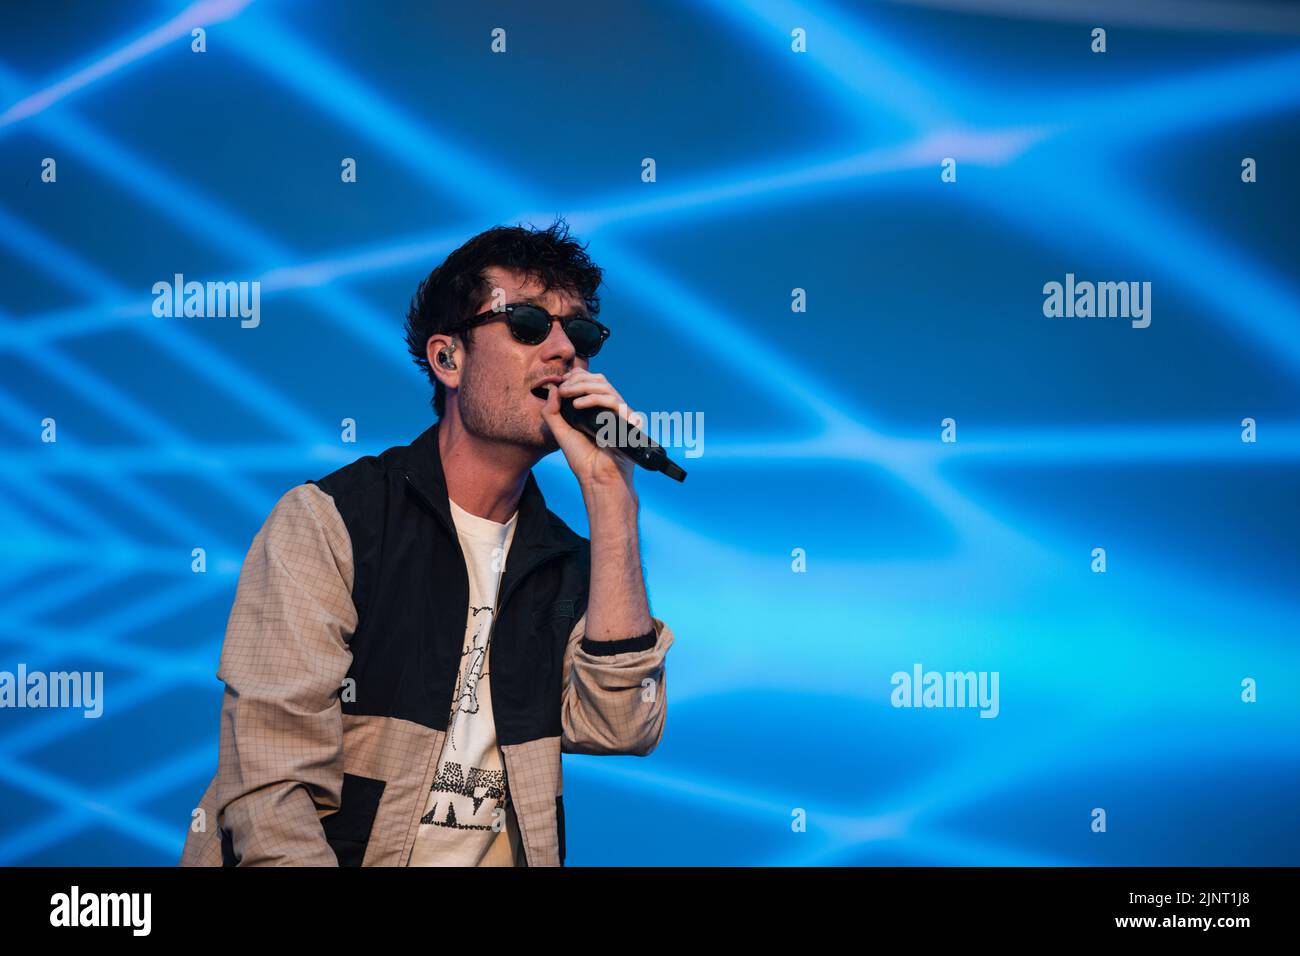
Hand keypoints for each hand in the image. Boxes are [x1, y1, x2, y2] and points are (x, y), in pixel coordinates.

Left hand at [540, 369, 646, 496]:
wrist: (597, 477)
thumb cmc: (582, 458)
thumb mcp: (560, 431)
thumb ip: (552, 411)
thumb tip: (553, 387)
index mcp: (597, 409)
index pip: (592, 381)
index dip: (577, 376)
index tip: (561, 382)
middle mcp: (610, 409)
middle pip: (599, 379)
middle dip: (578, 379)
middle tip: (563, 389)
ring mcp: (620, 413)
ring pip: (605, 387)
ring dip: (582, 386)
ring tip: (567, 394)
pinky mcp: (627, 420)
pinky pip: (612, 401)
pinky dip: (593, 399)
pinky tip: (577, 405)